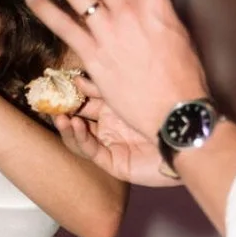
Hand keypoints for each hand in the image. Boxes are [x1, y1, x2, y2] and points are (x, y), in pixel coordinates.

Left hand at [26, 0, 207, 144]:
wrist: (173, 110)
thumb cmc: (183, 76)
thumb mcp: (179, 32)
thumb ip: (156, 12)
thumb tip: (140, 2)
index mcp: (156, 1)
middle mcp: (129, 9)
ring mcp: (108, 30)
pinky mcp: (92, 53)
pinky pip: (63, 24)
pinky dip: (45, 8)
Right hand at [54, 86, 181, 187]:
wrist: (184, 133)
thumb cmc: (164, 105)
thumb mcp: (130, 88)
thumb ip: (105, 83)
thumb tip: (80, 75)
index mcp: (116, 106)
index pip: (87, 98)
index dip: (73, 92)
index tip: (61, 82)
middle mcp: (110, 125)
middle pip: (79, 117)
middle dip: (65, 110)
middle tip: (51, 101)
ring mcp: (110, 143)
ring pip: (79, 137)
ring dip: (67, 126)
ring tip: (59, 115)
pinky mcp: (113, 161)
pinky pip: (91, 150)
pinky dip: (79, 138)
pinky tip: (73, 124)